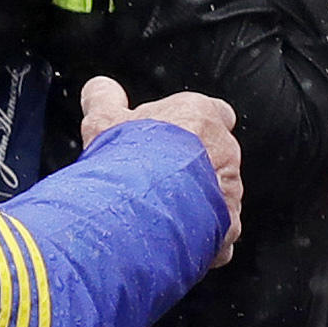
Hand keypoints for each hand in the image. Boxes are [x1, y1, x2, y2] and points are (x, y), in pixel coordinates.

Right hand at [81, 76, 242, 267]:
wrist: (142, 204)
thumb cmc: (128, 158)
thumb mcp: (104, 121)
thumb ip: (104, 99)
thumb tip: (98, 88)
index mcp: (200, 116)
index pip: (214, 113)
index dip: (195, 127)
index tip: (176, 138)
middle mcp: (224, 148)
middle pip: (218, 155)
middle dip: (196, 168)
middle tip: (162, 181)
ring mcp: (230, 187)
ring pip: (220, 194)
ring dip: (199, 202)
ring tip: (165, 214)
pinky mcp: (229, 223)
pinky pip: (222, 229)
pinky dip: (205, 235)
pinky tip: (179, 238)